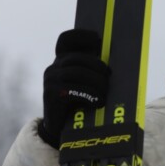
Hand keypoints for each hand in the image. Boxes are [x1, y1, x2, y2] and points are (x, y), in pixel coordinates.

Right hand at [38, 29, 109, 147]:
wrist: (61, 130)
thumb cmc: (79, 104)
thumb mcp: (85, 84)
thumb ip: (93, 71)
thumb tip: (114, 65)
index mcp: (62, 61)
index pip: (66, 40)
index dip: (81, 36)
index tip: (98, 40)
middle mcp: (54, 68)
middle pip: (78, 58)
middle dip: (97, 65)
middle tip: (109, 76)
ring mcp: (50, 80)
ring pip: (77, 72)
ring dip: (96, 82)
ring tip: (105, 93)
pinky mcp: (51, 94)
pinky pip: (73, 89)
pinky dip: (89, 94)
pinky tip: (98, 102)